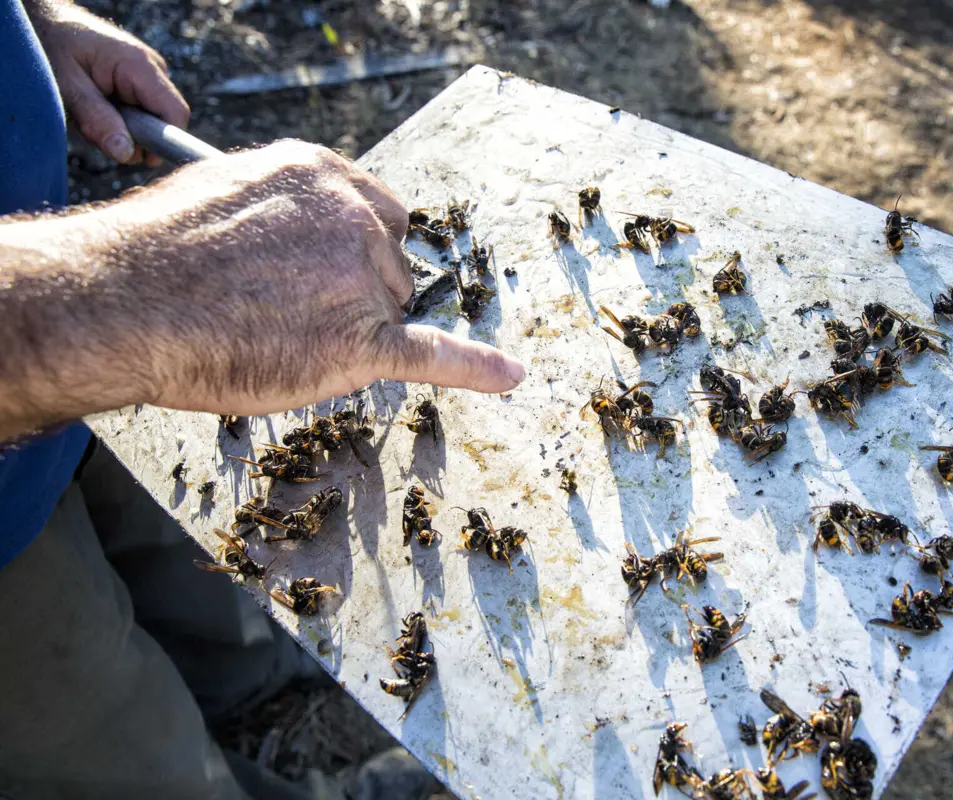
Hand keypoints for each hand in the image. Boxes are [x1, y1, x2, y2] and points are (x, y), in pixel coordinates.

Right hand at [0, 142, 524, 439]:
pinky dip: (476, 369)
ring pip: (388, 314)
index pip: (378, 215)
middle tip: (280, 310)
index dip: (353, 252)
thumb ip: (285, 208)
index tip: (324, 271)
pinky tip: (511, 377)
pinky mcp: (359, 343)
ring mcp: (361, 281)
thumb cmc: (160, 254)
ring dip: (349, 331)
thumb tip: (301, 231)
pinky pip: (433, 354)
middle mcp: (354, 219)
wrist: (123, 303)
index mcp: (324, 176)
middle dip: (351, 293)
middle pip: (389, 269)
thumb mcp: (228, 192)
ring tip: (277, 334)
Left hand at [27, 0, 188, 164]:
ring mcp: (148, 74)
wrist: (42, 21)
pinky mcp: (139, 81)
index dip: (164, 142)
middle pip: (163, 120)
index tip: (138, 158)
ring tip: (91, 115)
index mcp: (139, 65)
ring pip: (151, 119)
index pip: (175, 113)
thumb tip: (126, 154)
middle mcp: (152, 68)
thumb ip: (97, 120)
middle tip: (95, 132)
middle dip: (134, 137)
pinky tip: (98, 108)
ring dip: (123, 129)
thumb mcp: (66, 87)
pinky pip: (141, 111)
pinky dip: (120, 119)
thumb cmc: (49, 46)